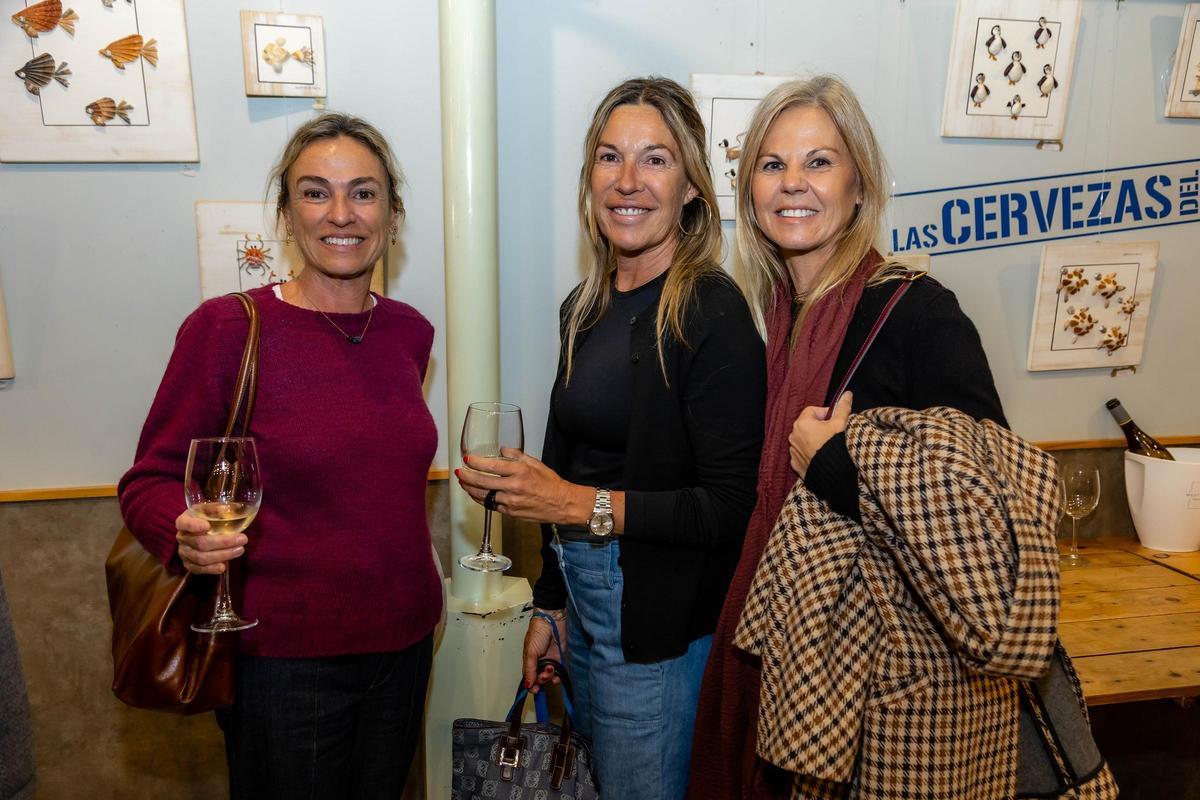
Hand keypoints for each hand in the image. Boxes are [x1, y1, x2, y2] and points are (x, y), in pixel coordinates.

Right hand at [174, 509, 245, 574]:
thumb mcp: (208, 510)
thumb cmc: (205, 519)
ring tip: (240, 550)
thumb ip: (216, 508)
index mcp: (184, 521)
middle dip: (223, 542)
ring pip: (201, 558)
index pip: (184, 523)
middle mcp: (182, 537)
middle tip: (242, 539)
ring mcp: (184, 553)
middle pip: (200, 543)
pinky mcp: (188, 565)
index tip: (207, 525)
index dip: (194, 525)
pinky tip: (224, 566)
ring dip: (223, 555)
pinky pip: (199, 569)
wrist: (197, 534)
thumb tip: (225, 509)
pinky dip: (212, 569)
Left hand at [456, 451, 588, 526]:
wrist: (561, 503)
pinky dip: (480, 499)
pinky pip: (490, 505)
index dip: (475, 462)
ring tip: (463, 483)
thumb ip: (516, 455)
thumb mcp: (535, 463)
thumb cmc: (550, 483)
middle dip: (466, 476)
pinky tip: (475, 494)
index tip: (467, 459)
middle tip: (459, 472)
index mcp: (520, 471)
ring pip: (482, 496)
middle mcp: (513, 487)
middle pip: (482, 482)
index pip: (491, 465)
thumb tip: (501, 450)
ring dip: (469, 489)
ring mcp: (510, 501)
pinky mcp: (510, 513)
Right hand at [522, 611, 566, 693]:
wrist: (553, 620)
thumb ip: (529, 670)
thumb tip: (527, 685)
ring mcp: (550, 661)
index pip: (529, 678)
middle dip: (542, 680)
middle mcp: (539, 662)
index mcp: (529, 661)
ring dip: (550, 678)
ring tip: (551, 669)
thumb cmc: (538, 633)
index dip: (532, 686)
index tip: (536, 690)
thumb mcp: (531, 652)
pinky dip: (558, 677)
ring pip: (549, 677)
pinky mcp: (560, 659)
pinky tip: (558, 676)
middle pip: (540, 679)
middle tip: (545, 672)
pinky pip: (559, 672)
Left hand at [788, 391, 853, 478]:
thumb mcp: (841, 423)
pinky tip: (821, 457)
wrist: (832, 473)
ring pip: (804, 440)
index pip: (812, 410)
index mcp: (802, 423)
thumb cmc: (835, 445)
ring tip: (827, 446)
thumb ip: (843, 407)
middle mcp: (793, 436)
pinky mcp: (795, 464)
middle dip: (819, 427)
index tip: (834, 420)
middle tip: (832, 433)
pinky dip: (810, 453)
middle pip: (807, 425)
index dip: (824, 413)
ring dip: (814, 440)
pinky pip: (802, 454)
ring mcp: (793, 451)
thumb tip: (847, 394)